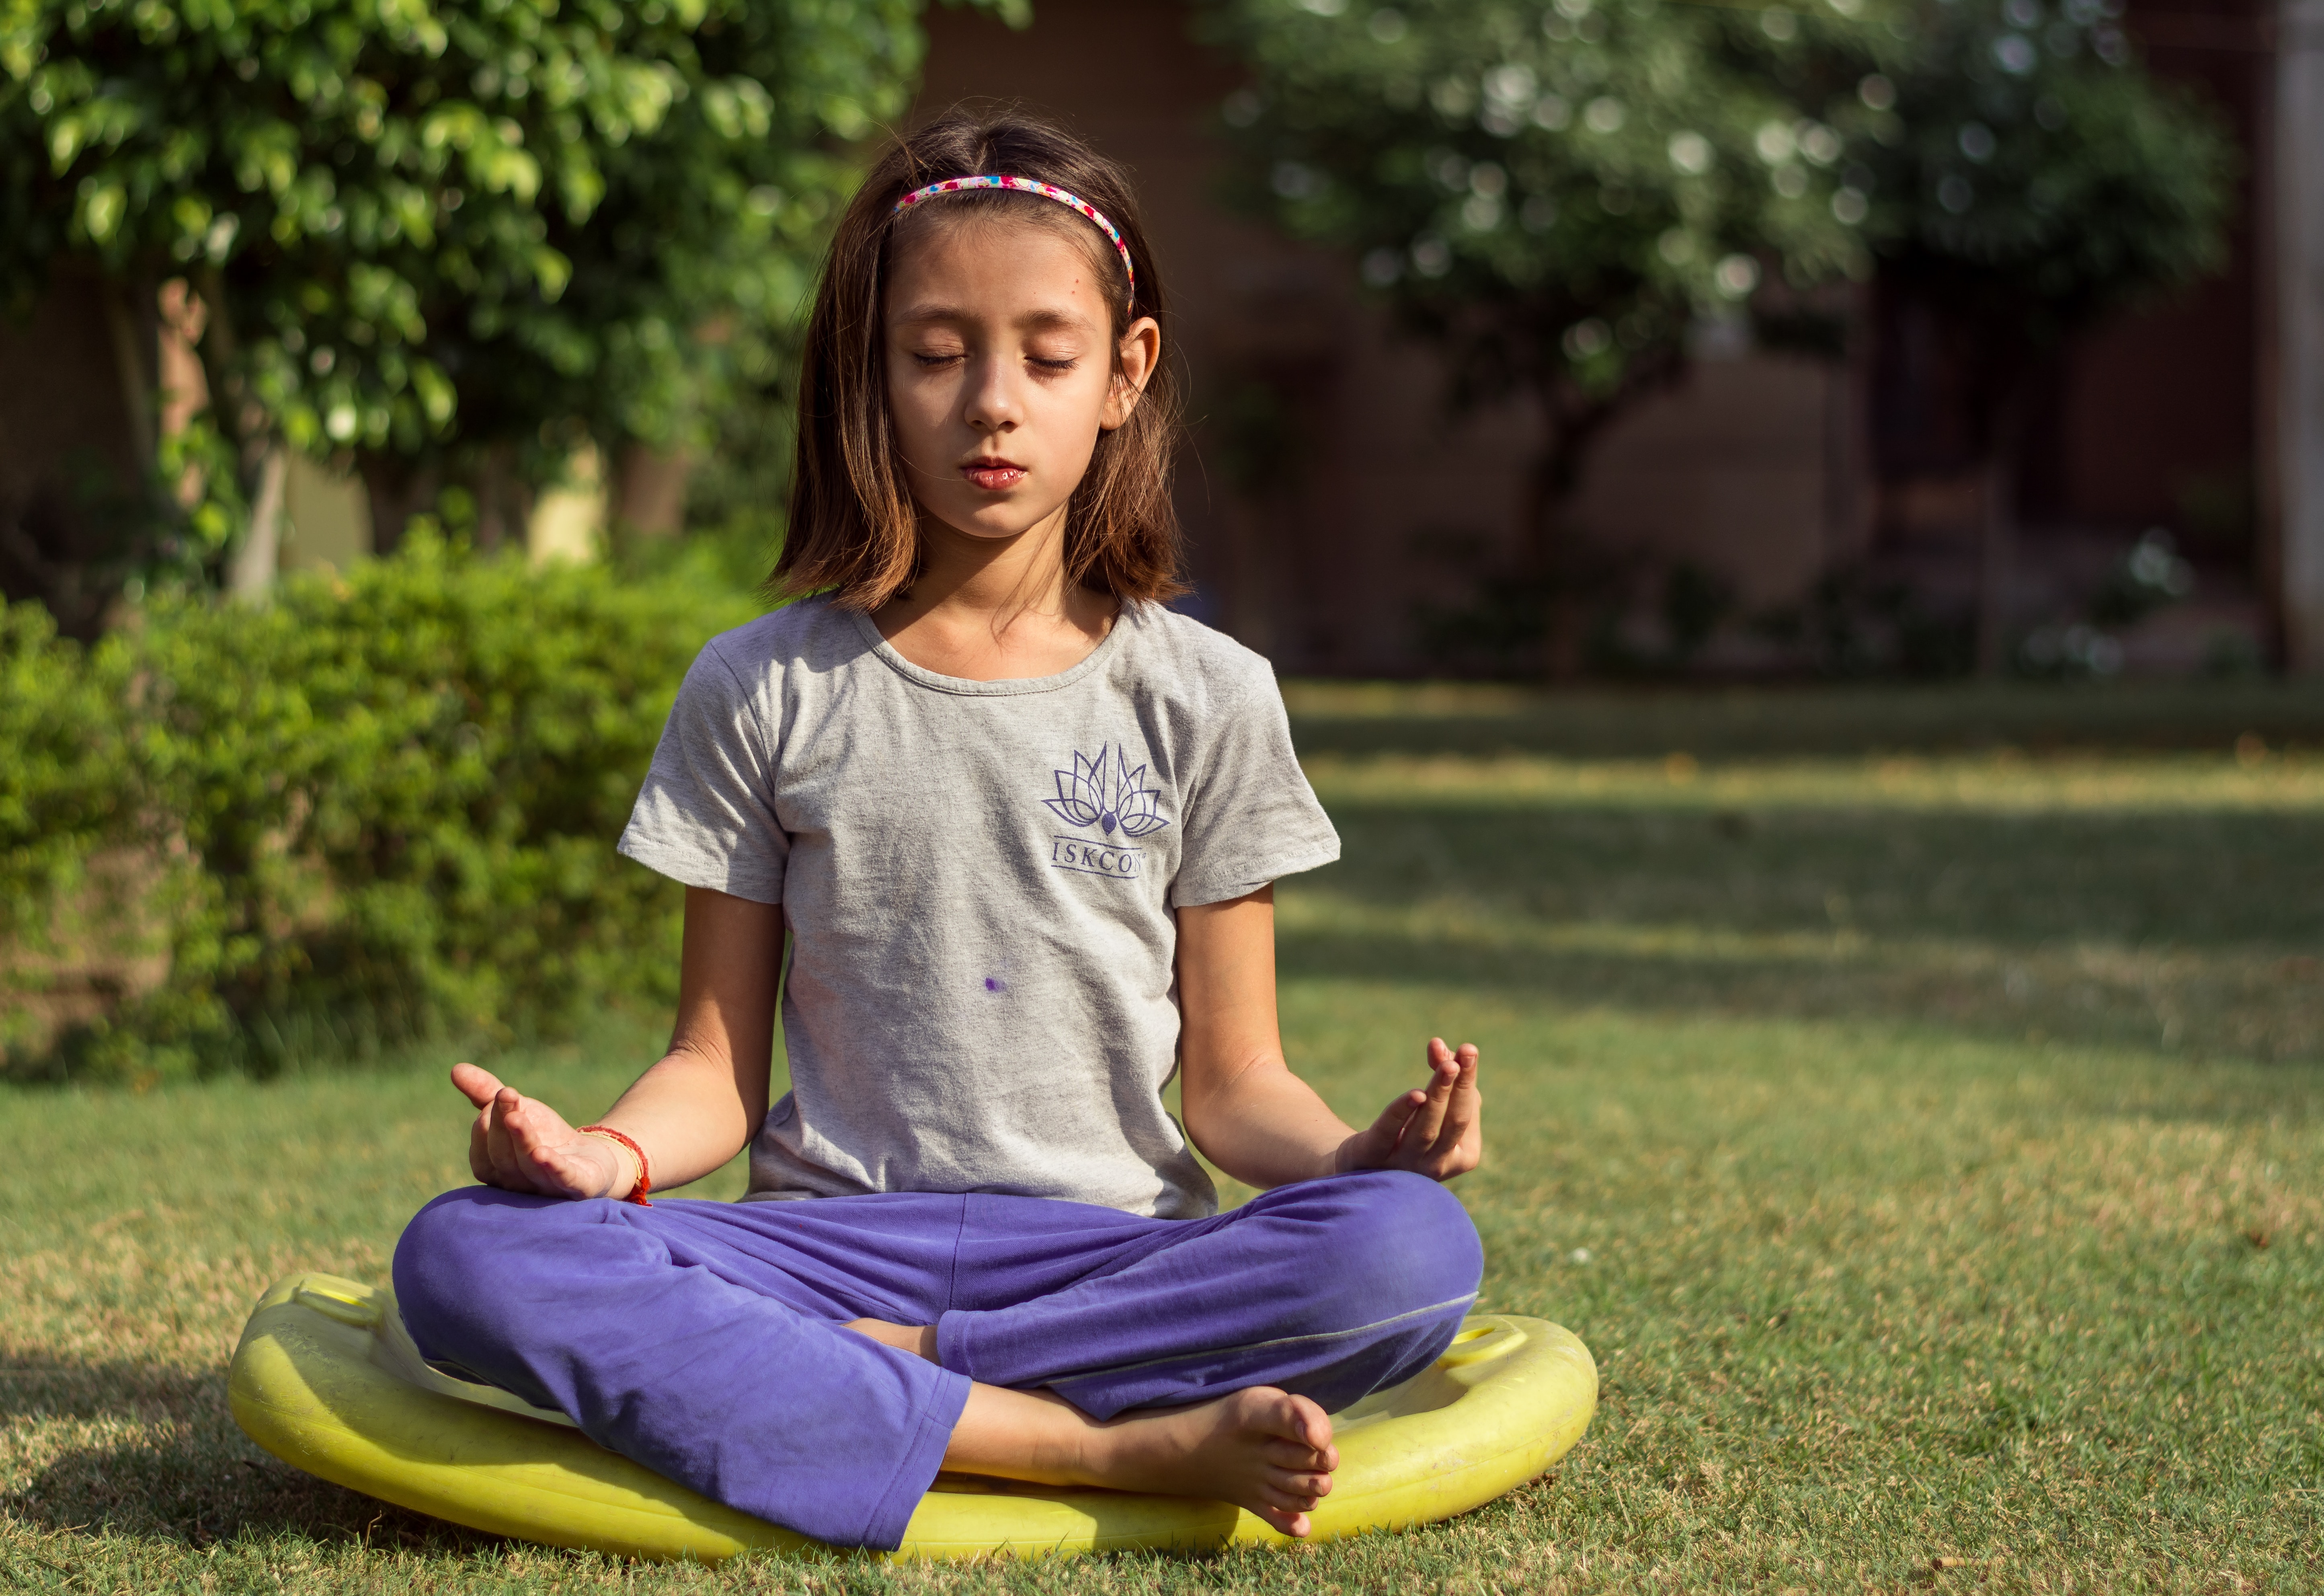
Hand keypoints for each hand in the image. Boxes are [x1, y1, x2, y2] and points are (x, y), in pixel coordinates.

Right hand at [451, 1062, 630, 1199]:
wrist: (591, 1158)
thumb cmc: (544, 1135)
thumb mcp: (518, 1109)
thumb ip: (486, 1093)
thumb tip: (455, 1069)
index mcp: (495, 1167)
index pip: (483, 1149)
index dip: (488, 1122)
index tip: (500, 1094)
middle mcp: (517, 1183)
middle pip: (503, 1156)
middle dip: (502, 1127)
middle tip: (507, 1096)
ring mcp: (546, 1188)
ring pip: (528, 1167)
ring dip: (522, 1141)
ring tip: (516, 1117)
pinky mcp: (578, 1188)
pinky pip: (562, 1180)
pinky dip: (552, 1167)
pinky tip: (543, 1154)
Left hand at [1333, 1039, 1481, 1182]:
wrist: (1365, 1162)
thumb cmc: (1412, 1129)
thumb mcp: (1433, 1103)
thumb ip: (1441, 1074)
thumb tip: (1438, 1045)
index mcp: (1463, 1156)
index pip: (1468, 1114)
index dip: (1467, 1080)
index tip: (1469, 1048)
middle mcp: (1438, 1166)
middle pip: (1454, 1122)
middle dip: (1460, 1087)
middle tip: (1466, 1054)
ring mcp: (1406, 1166)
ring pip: (1426, 1129)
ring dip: (1438, 1094)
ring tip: (1447, 1065)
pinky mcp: (1374, 1157)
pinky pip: (1389, 1132)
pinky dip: (1402, 1112)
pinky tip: (1415, 1094)